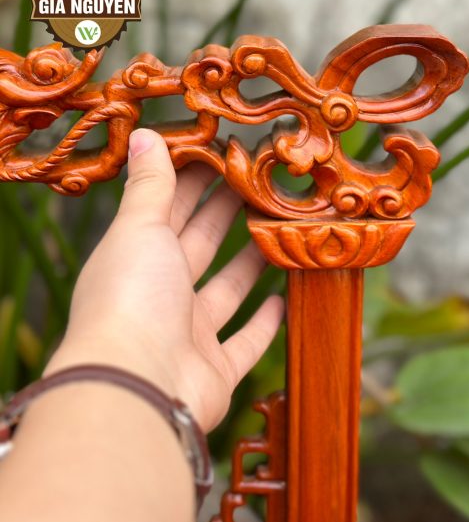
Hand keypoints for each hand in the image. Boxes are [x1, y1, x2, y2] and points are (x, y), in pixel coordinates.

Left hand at [45, 128, 283, 431]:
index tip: (224, 156)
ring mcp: (189, 335)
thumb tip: (145, 135)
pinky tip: (283, 301)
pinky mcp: (215, 370)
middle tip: (260, 185)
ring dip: (250, 266)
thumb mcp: (140, 228)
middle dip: (227, 214)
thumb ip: (150, 185)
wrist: (138, 386)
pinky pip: (244, 344)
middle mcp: (162, 295)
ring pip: (227, 292)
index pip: (171, 211)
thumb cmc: (133, 298)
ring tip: (278, 233)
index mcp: (138, 259)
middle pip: (202, 246)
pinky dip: (263, 325)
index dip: (195, 183)